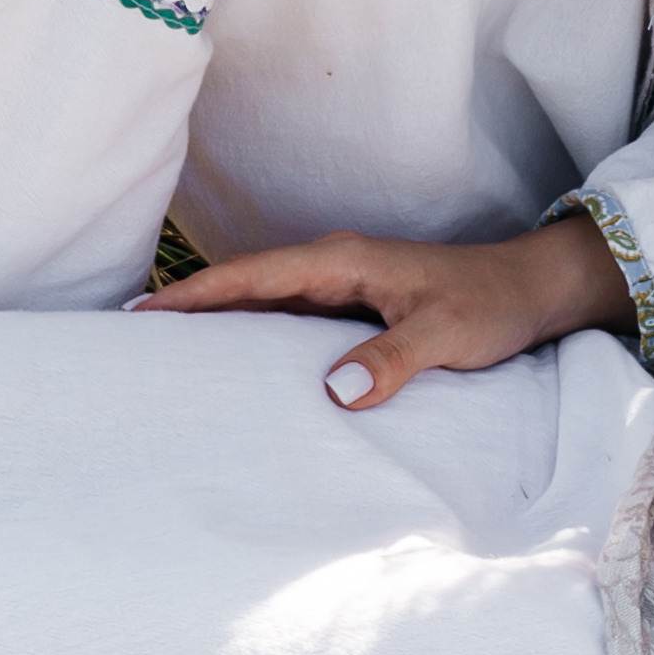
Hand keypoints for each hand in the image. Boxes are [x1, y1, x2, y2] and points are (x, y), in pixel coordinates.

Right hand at [131, 216, 632, 410]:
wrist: (529, 290)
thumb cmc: (489, 305)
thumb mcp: (446, 334)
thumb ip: (393, 360)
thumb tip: (334, 393)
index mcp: (343, 261)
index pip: (254, 276)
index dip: (196, 295)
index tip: (141, 313)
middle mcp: (333, 267)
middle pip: (244, 286)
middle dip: (186, 308)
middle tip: (124, 341)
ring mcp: (340, 287)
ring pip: (261, 304)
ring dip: (214, 324)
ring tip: (156, 357)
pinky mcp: (351, 309)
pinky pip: (285, 321)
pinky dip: (249, 336)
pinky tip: (228, 367)